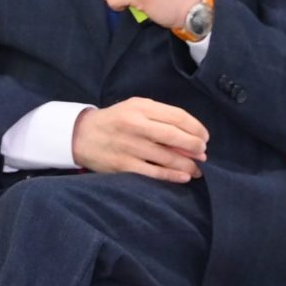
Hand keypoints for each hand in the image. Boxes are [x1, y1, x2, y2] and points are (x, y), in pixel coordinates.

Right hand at [72, 98, 209, 181]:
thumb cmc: (116, 121)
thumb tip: (191, 134)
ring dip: (188, 164)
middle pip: (175, 136)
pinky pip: (154, 172)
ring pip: (167, 157)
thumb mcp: (135, 108)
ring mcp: (129, 146)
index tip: (205, 137)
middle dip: (195, 146)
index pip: (178, 117)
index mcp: (141, 108)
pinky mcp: (123, 165)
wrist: (80, 135)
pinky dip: (172, 176)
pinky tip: (184, 177)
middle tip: (203, 153)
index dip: (197, 128)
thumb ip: (161, 116)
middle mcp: (136, 125)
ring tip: (196, 169)